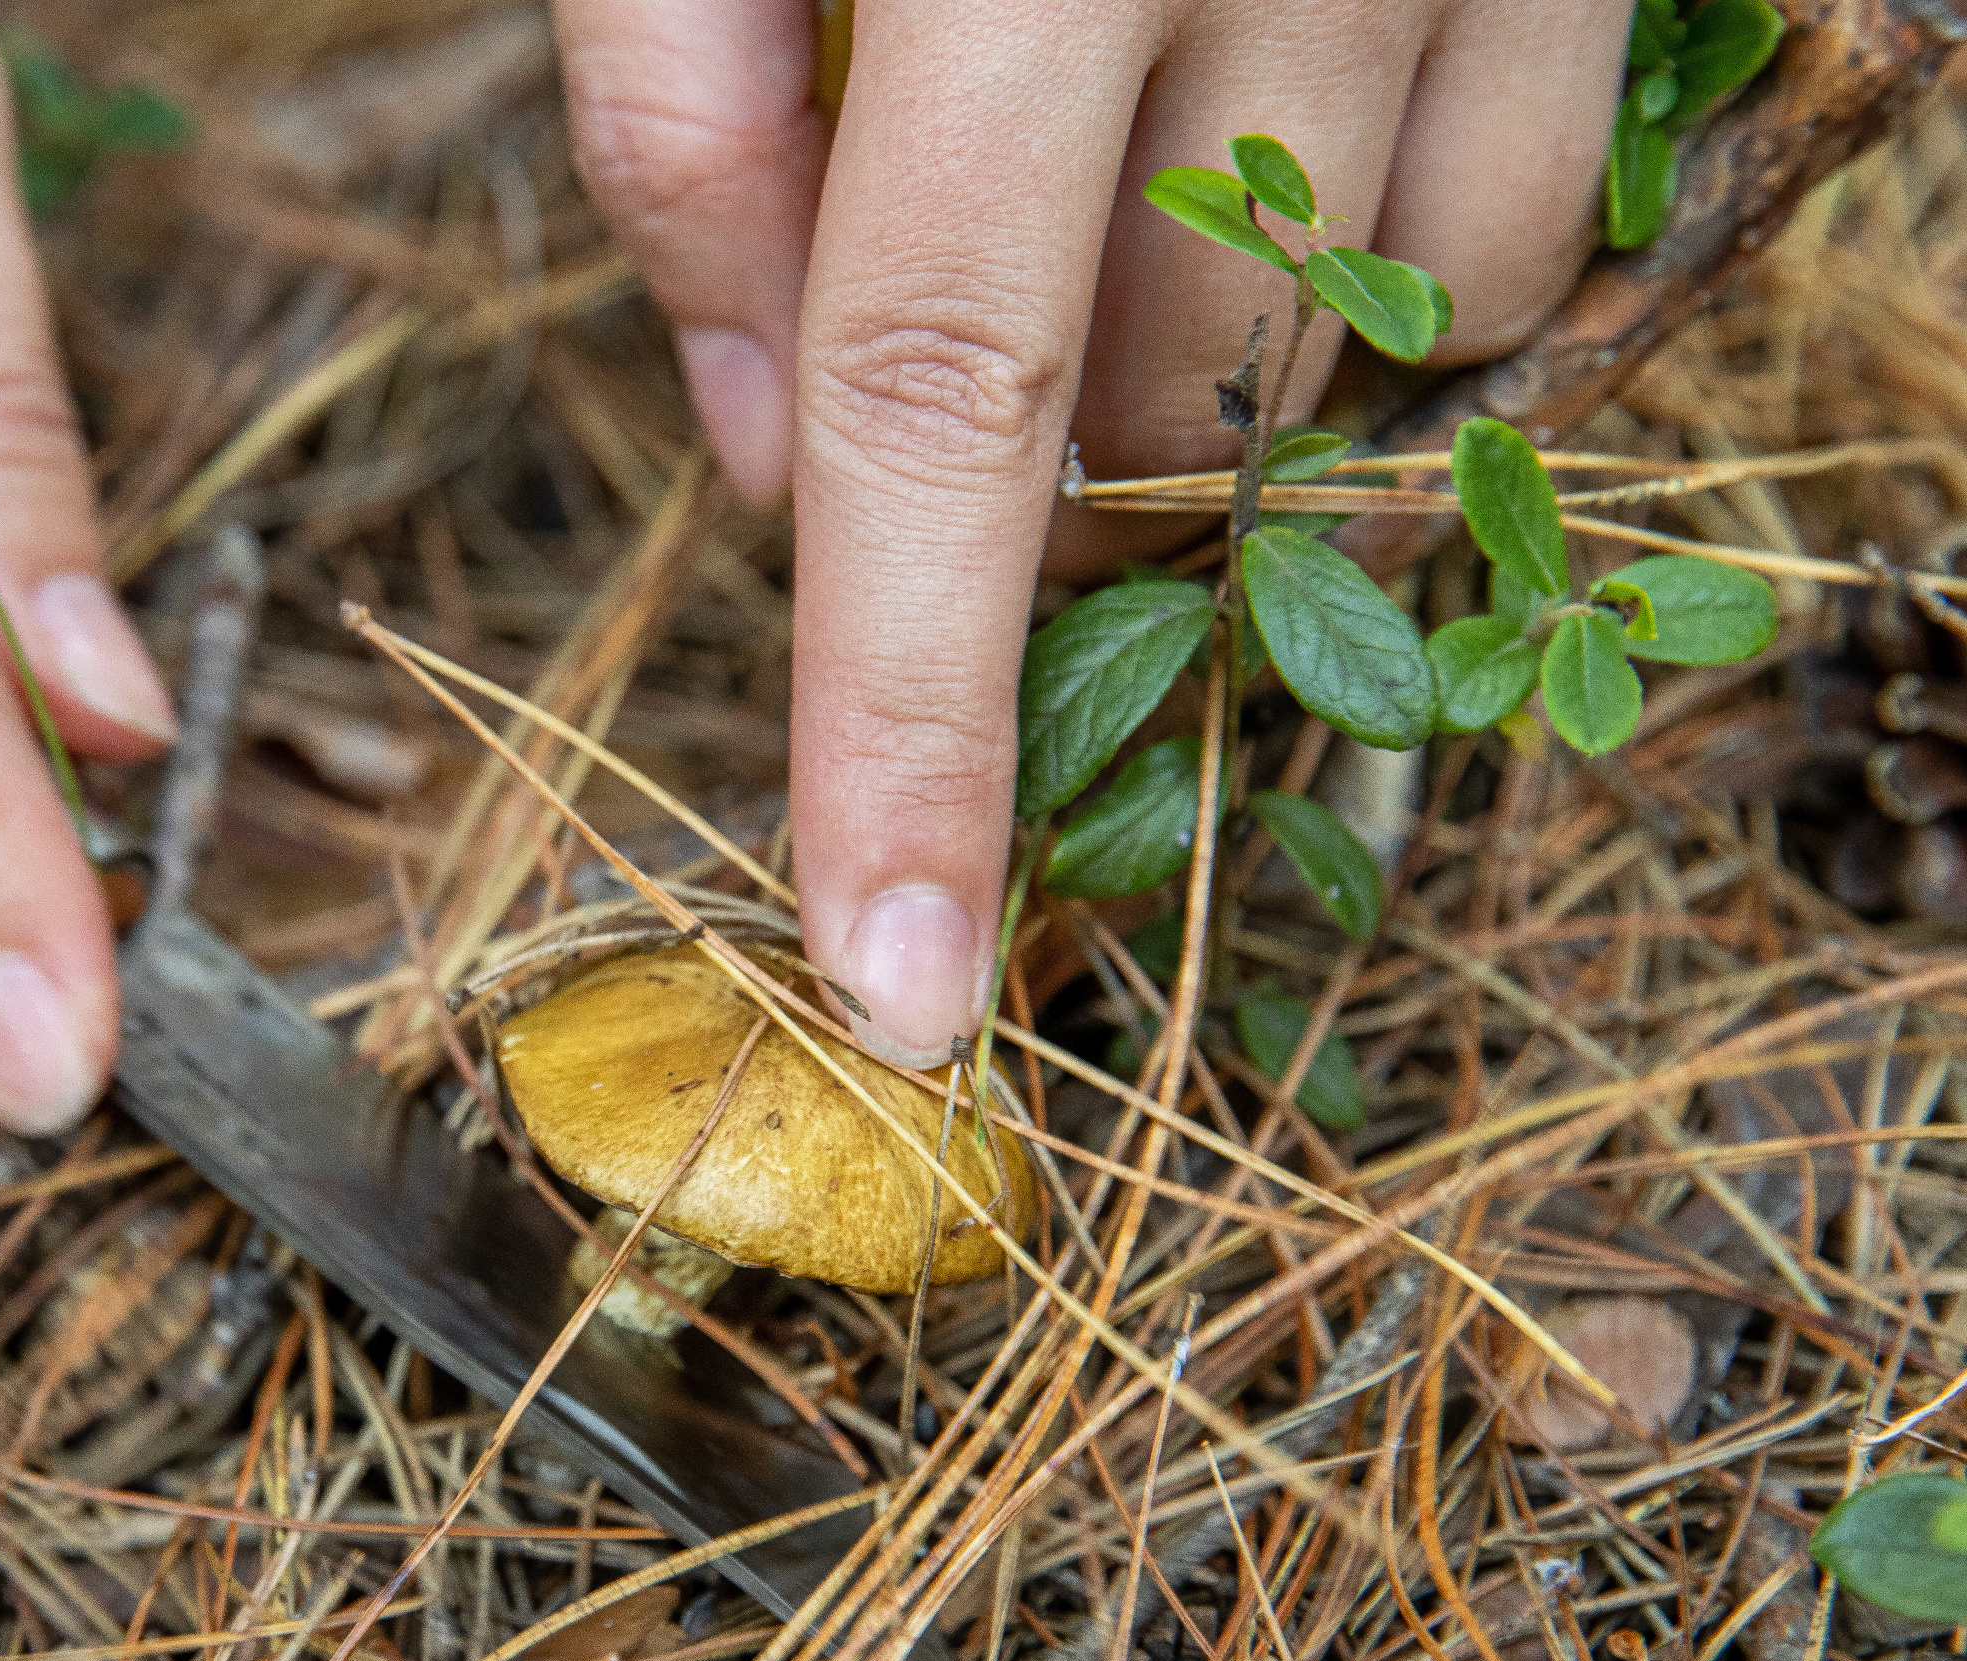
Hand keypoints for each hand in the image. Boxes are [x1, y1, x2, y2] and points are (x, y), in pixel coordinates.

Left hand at [554, 0, 1627, 1063]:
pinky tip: (1278, 198)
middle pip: (1148, 420)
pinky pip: (1529, 237)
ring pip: (1360, 366)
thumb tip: (770, 473)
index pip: (937, 405)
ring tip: (1107, 213)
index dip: (910, 720)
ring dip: (1205, 392)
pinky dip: (1398, 295)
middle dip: (1026, 497)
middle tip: (942, 375)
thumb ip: (683, 130)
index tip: (898, 978)